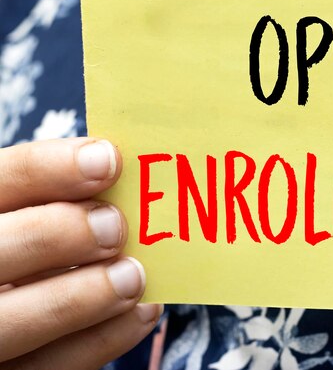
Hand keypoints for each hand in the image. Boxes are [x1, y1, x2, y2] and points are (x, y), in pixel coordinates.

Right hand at [0, 138, 161, 369]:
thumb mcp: (27, 213)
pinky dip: (101, 340)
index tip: (108, 160)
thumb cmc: (29, 244)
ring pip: (11, 323)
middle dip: (59, 235)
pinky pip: (48, 368)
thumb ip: (56, 196)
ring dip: (81, 298)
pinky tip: (142, 311)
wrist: (10, 309)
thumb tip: (120, 172)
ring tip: (134, 276)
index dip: (48, 169)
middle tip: (116, 226)